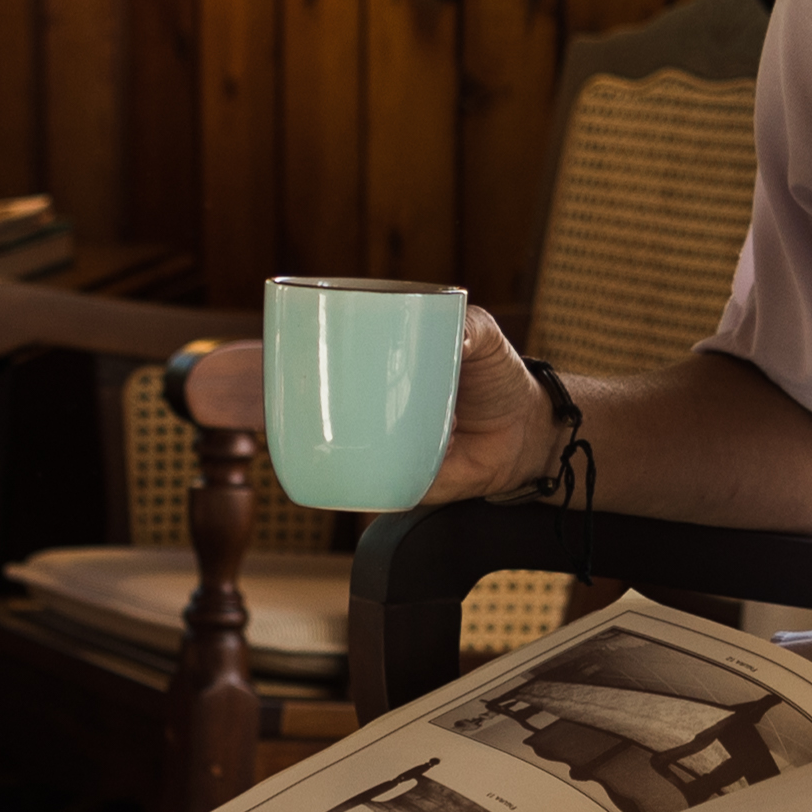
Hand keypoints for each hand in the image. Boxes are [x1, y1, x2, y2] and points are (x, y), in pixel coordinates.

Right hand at [176, 308, 560, 500]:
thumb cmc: (500, 380)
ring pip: (332, 445)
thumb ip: (472, 326)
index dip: (306, 353)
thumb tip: (456, 332)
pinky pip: (359, 485)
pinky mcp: (395, 481)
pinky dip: (337, 481)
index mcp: (386, 370)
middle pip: (323, 403)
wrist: (529, 437)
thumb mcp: (486, 339)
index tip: (284, 344)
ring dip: (306, 437)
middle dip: (292, 395)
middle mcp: (375, 409)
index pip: (338, 360)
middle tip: (282, 381)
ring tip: (292, 421)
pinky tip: (323, 470)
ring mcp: (382, 445)